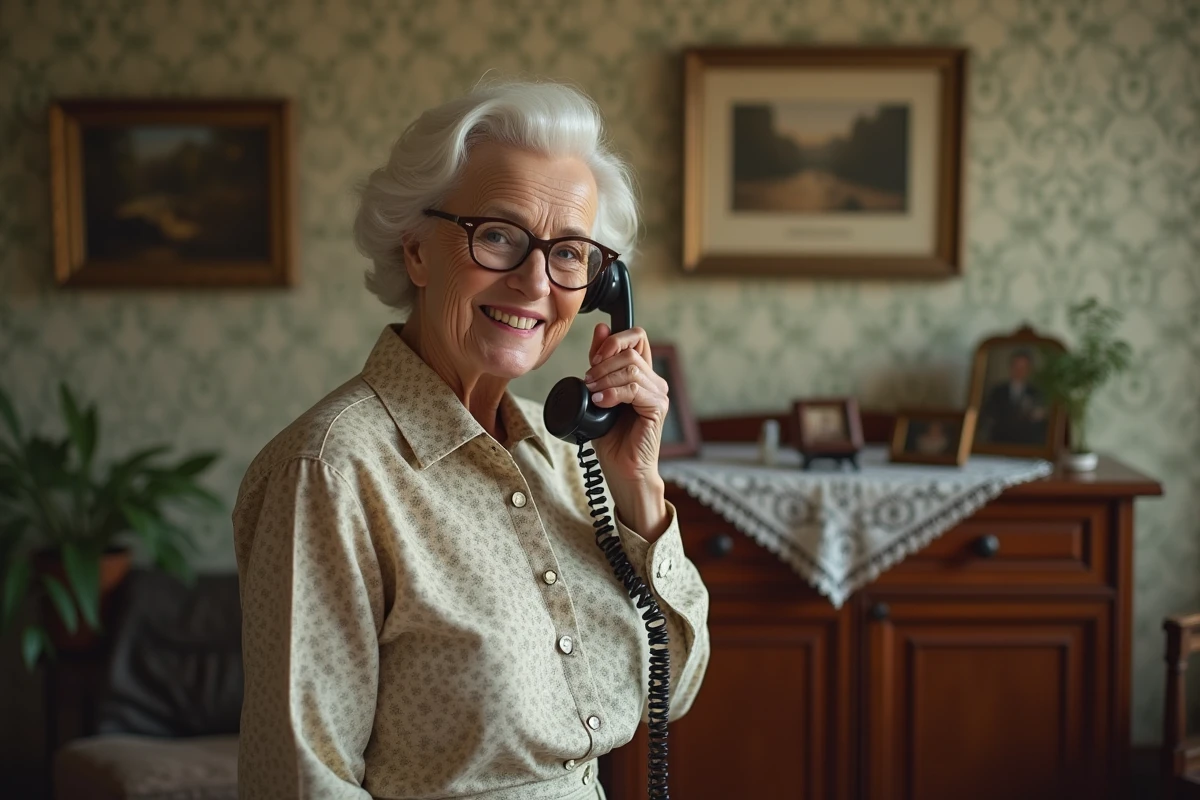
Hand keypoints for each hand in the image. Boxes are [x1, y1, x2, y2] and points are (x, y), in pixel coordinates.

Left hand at [582, 323, 669, 536]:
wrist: (622, 469)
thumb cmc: (611, 437)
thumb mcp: (597, 391)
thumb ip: (600, 364)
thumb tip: (600, 329)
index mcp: (642, 374)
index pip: (637, 337)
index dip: (614, 339)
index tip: (595, 355)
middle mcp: (654, 381)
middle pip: (631, 349)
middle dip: (602, 361)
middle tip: (588, 381)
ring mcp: (658, 394)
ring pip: (630, 367)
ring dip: (604, 378)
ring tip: (592, 394)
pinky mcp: (658, 408)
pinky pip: (634, 388)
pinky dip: (613, 393)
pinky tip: (601, 403)